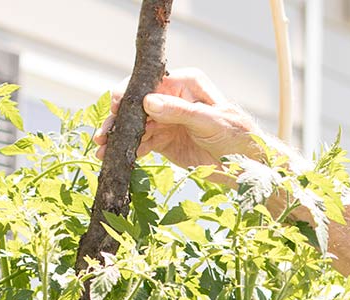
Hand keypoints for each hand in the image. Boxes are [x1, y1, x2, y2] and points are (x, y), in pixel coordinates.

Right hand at [95, 68, 263, 167]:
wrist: (247, 167)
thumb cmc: (237, 137)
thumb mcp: (211, 122)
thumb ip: (180, 112)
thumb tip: (148, 101)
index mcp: (186, 84)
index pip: (151, 83)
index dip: (131, 93)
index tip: (117, 106)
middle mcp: (172, 98)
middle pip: (137, 105)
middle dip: (119, 118)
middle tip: (104, 133)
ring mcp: (166, 120)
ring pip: (135, 125)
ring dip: (119, 137)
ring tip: (102, 148)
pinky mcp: (163, 140)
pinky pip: (140, 142)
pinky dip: (127, 149)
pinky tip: (113, 157)